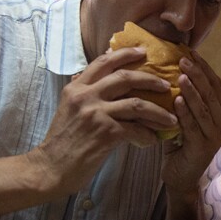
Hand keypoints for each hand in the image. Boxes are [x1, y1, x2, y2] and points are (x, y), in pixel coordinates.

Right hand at [31, 47, 178, 193]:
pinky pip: (136, 129)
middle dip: (150, 79)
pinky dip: (147, 135)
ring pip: (137, 104)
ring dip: (158, 111)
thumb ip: (81, 91)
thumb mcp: (67, 107)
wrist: (50, 168)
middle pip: (125, 77)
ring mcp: (96, 113)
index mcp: (77, 87)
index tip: (143, 51)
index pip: (103, 61)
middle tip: (166, 84)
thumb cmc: (61, 141)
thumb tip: (90, 74)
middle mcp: (86, 95)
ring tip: (170, 118)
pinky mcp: (105, 132)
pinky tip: (152, 140)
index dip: (125, 54)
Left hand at [161, 51, 220, 195]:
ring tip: (181, 74)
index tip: (191, 52)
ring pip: (204, 108)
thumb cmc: (178, 148)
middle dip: (198, 73)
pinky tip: (176, 99)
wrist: (180, 180)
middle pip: (212, 93)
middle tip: (184, 58)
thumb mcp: (182, 120)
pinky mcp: (204, 148)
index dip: (204, 68)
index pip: (215, 85)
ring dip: (192, 90)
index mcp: (220, 115)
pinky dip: (185, 111)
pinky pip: (194, 126)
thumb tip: (164, 73)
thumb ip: (180, 101)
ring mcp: (215, 137)